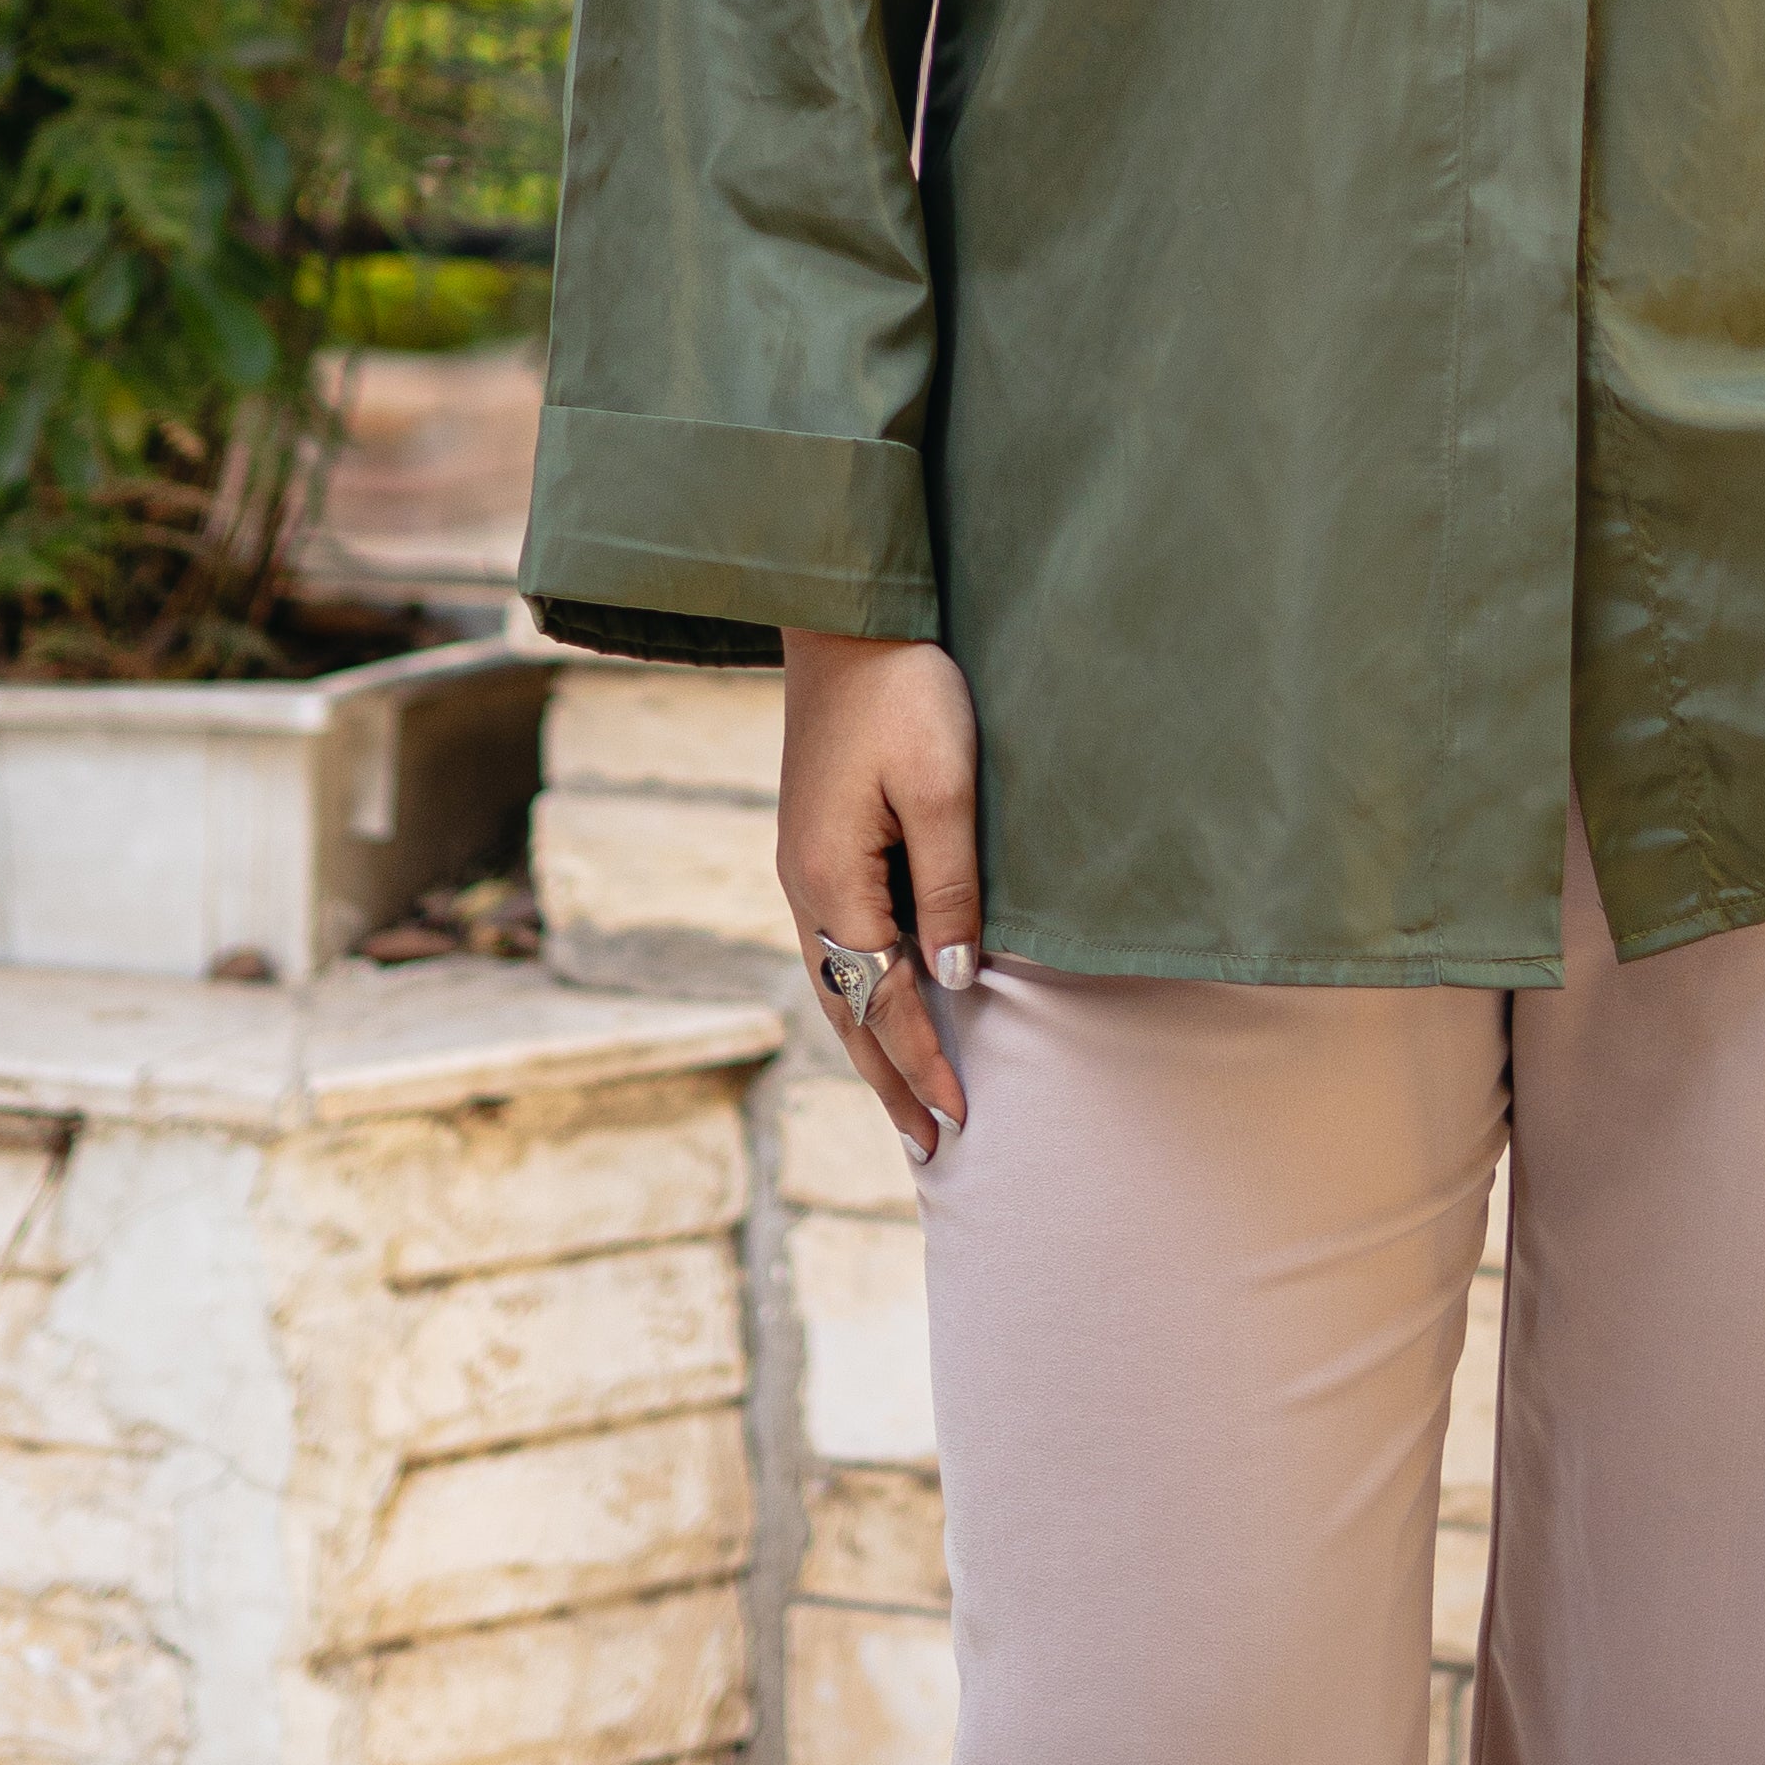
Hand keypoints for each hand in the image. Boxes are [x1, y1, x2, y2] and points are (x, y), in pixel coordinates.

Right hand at [778, 630, 980, 1162]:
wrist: (847, 617)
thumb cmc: (906, 690)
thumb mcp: (945, 787)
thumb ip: (949, 887)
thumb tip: (955, 979)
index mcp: (832, 880)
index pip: (884, 1000)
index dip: (926, 1062)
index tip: (962, 1121)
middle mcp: (804, 885)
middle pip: (845, 1009)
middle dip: (888, 1079)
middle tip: (929, 1148)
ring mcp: (803, 864)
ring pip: (835, 980)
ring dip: (870, 1041)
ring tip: (905, 1098)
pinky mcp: (815, 841)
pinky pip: (838, 943)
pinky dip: (862, 992)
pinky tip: (886, 1001)